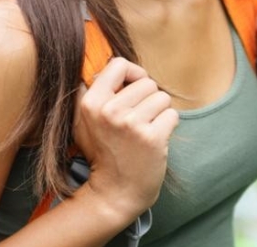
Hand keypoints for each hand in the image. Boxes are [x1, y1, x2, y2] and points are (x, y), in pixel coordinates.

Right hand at [73, 57, 178, 217]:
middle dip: (148, 98)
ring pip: (161, 97)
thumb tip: (108, 65)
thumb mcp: (84, 120)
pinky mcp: (152, 138)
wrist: (115, 193)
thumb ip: (91, 91)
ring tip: (146, 129)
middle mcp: (110, 111)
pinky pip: (172, 115)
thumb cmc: (102, 153)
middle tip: (139, 118)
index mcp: (91, 102)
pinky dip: (168, 125)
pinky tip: (156, 138)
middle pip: (146, 82)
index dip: (132, 73)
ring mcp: (132, 124)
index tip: (133, 87)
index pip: (118, 64)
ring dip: (159, 112)